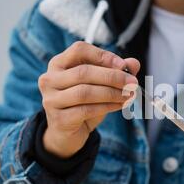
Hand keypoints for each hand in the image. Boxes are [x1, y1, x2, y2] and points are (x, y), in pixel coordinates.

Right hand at [38, 42, 139, 158]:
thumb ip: (115, 71)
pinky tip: (120, 105)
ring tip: (129, 95)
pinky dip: (107, 107)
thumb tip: (133, 63)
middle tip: (132, 83)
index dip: (103, 56)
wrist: (68, 133)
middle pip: (84, 72)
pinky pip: (86, 110)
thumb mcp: (100, 84)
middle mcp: (50, 79)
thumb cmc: (83, 103)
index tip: (123, 65)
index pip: (79, 50)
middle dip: (112, 77)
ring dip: (112, 93)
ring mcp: (51, 99)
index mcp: (59, 63)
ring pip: (85, 92)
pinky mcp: (59, 119)